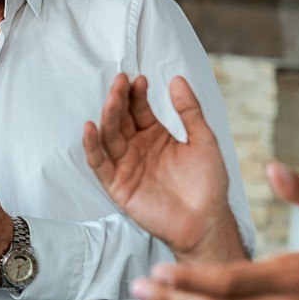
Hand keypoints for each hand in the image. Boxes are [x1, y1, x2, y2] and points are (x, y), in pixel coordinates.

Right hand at [83, 74, 243, 262]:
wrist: (206, 220)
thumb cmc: (208, 184)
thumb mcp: (203, 139)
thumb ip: (189, 110)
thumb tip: (177, 79)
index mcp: (156, 137)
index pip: (139, 110)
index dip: (137, 94)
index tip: (139, 79)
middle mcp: (138, 149)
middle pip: (121, 120)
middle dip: (119, 100)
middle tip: (120, 80)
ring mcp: (126, 166)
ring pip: (109, 137)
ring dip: (108, 116)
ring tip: (112, 98)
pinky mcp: (118, 186)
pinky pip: (99, 164)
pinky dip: (92, 147)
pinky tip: (90, 129)